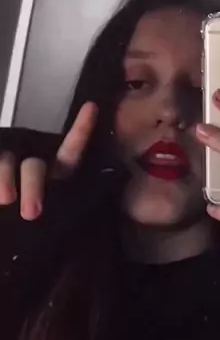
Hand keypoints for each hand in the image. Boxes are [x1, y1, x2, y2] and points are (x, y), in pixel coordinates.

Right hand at [0, 103, 97, 220]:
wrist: (9, 232)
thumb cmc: (32, 228)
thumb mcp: (56, 217)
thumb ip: (61, 215)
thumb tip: (69, 214)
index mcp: (54, 173)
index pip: (70, 149)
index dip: (80, 129)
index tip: (91, 107)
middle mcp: (31, 164)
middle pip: (34, 166)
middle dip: (33, 186)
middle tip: (32, 213)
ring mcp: (7, 164)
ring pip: (6, 162)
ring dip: (4, 179)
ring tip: (5, 200)